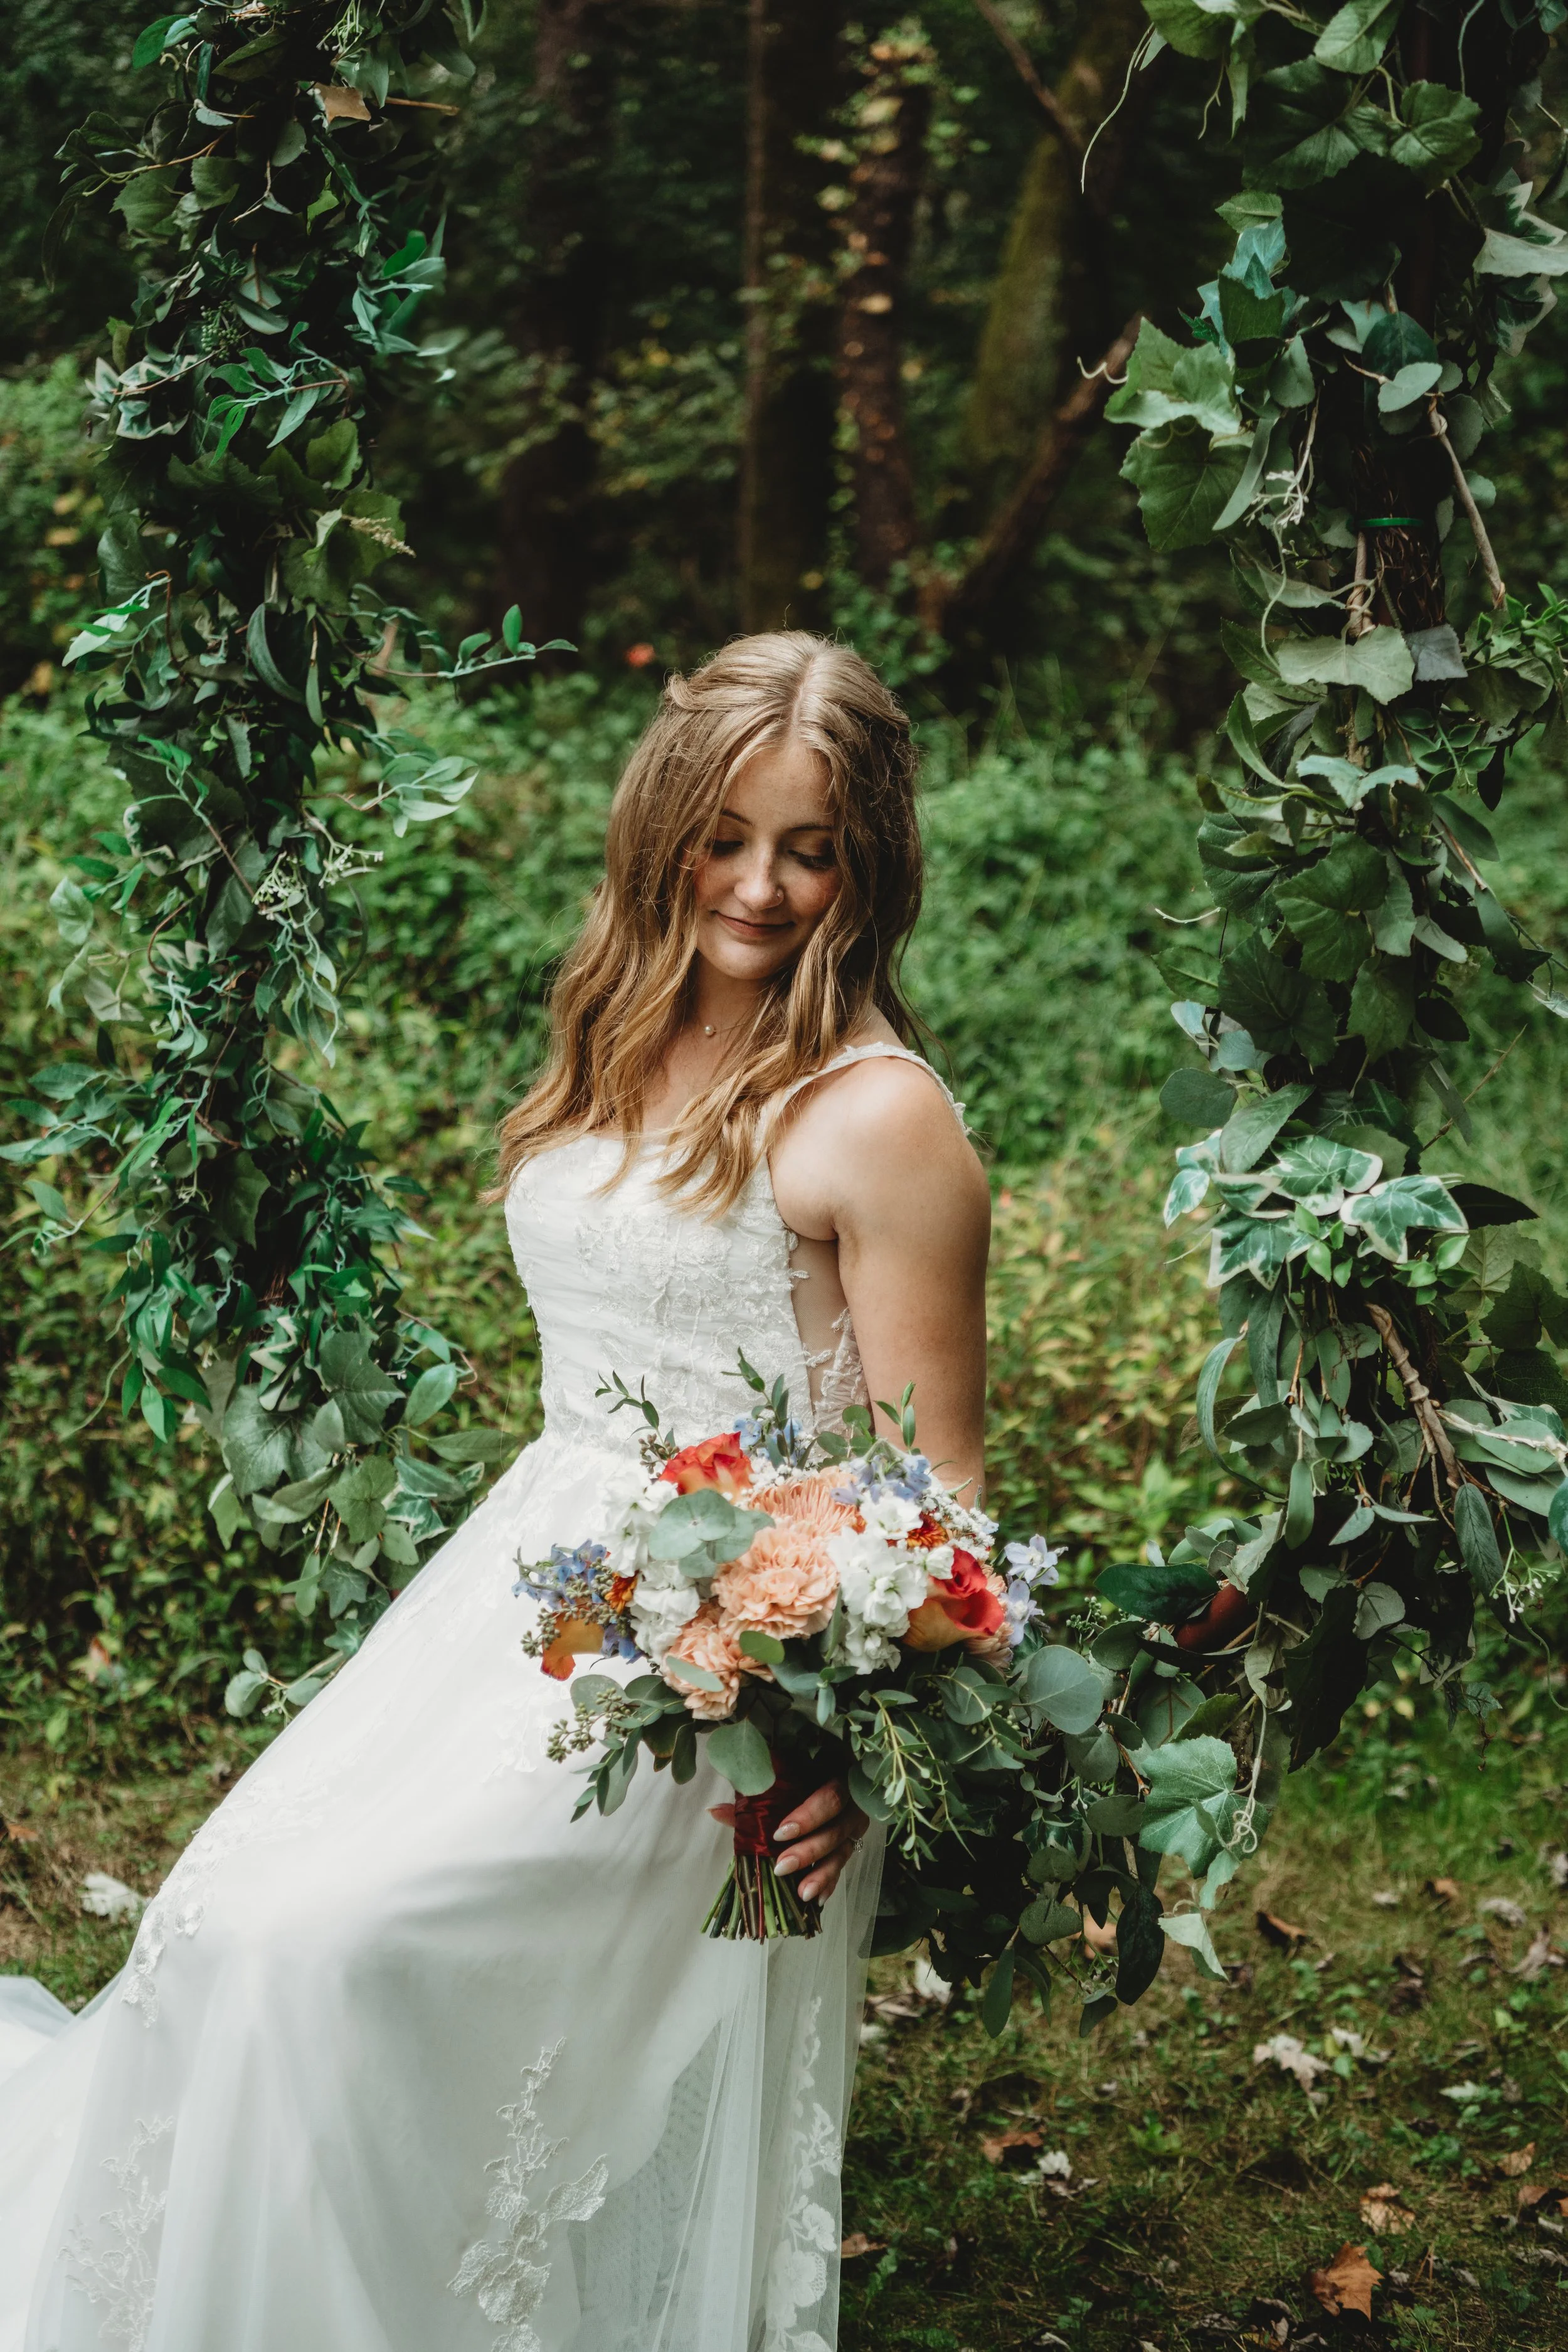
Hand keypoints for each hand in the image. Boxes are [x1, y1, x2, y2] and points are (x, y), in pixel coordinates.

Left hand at [711, 1776, 869, 1904]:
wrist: (830, 1770)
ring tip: (802, 1894)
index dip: (808, 1817)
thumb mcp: (786, 1778)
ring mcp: (855, 1825)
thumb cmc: (803, 1771)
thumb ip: (756, 1796)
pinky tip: (817, 1901)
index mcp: (839, 1777)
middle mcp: (852, 1803)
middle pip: (835, 1829)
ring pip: (841, 1851)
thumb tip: (715, 1811)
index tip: (779, 1833)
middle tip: (782, 1867)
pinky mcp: (852, 1843)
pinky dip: (829, 1882)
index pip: (830, 1797)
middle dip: (808, 1850)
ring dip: (821, 1874)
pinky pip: (843, 1865)